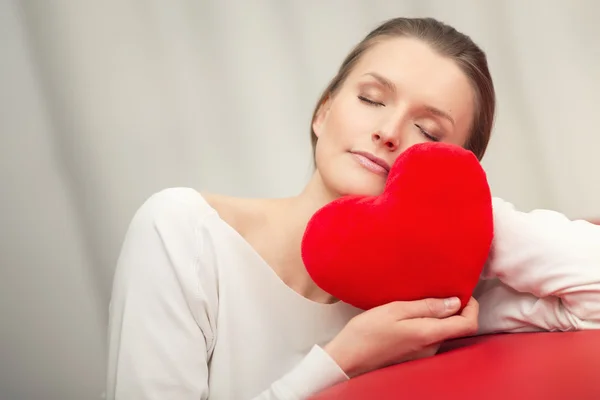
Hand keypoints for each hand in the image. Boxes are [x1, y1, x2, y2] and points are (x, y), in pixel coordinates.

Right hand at [324, 297, 478, 376]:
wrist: (347, 358)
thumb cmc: (367, 332)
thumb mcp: (395, 310)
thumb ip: (426, 306)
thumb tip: (454, 302)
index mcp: (429, 334)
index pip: (468, 324)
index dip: (471, 306)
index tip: (461, 291)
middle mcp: (431, 348)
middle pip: (456, 327)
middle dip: (453, 308)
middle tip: (436, 290)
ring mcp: (423, 354)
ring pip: (442, 331)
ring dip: (437, 315)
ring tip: (417, 300)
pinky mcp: (414, 356)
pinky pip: (429, 337)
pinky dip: (426, 324)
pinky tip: (408, 316)